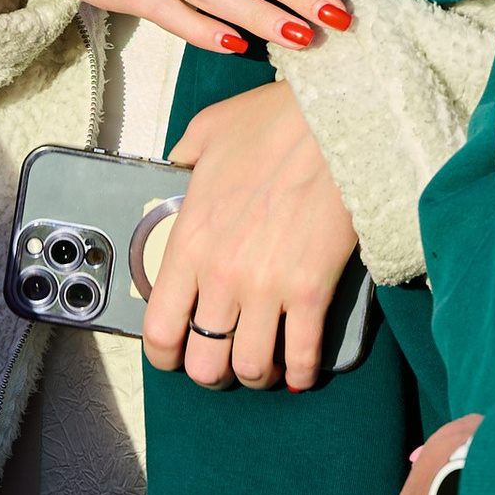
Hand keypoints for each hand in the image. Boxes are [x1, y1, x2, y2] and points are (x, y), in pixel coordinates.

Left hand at [144, 84, 356, 388]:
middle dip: (212, 371)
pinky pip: (304, 357)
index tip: (176, 355)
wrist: (335, 120)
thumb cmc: (275, 121)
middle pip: (204, 362)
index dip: (165, 356)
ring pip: (253, 368)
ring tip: (266, 365)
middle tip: (225, 361)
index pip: (159, 329)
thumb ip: (182, 156)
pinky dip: (303, 373)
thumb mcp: (207, 131)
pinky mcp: (313, 290)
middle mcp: (221, 274)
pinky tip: (303, 370)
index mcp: (189, 241)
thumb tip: (178, 164)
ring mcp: (268, 287)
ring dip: (258, 374)